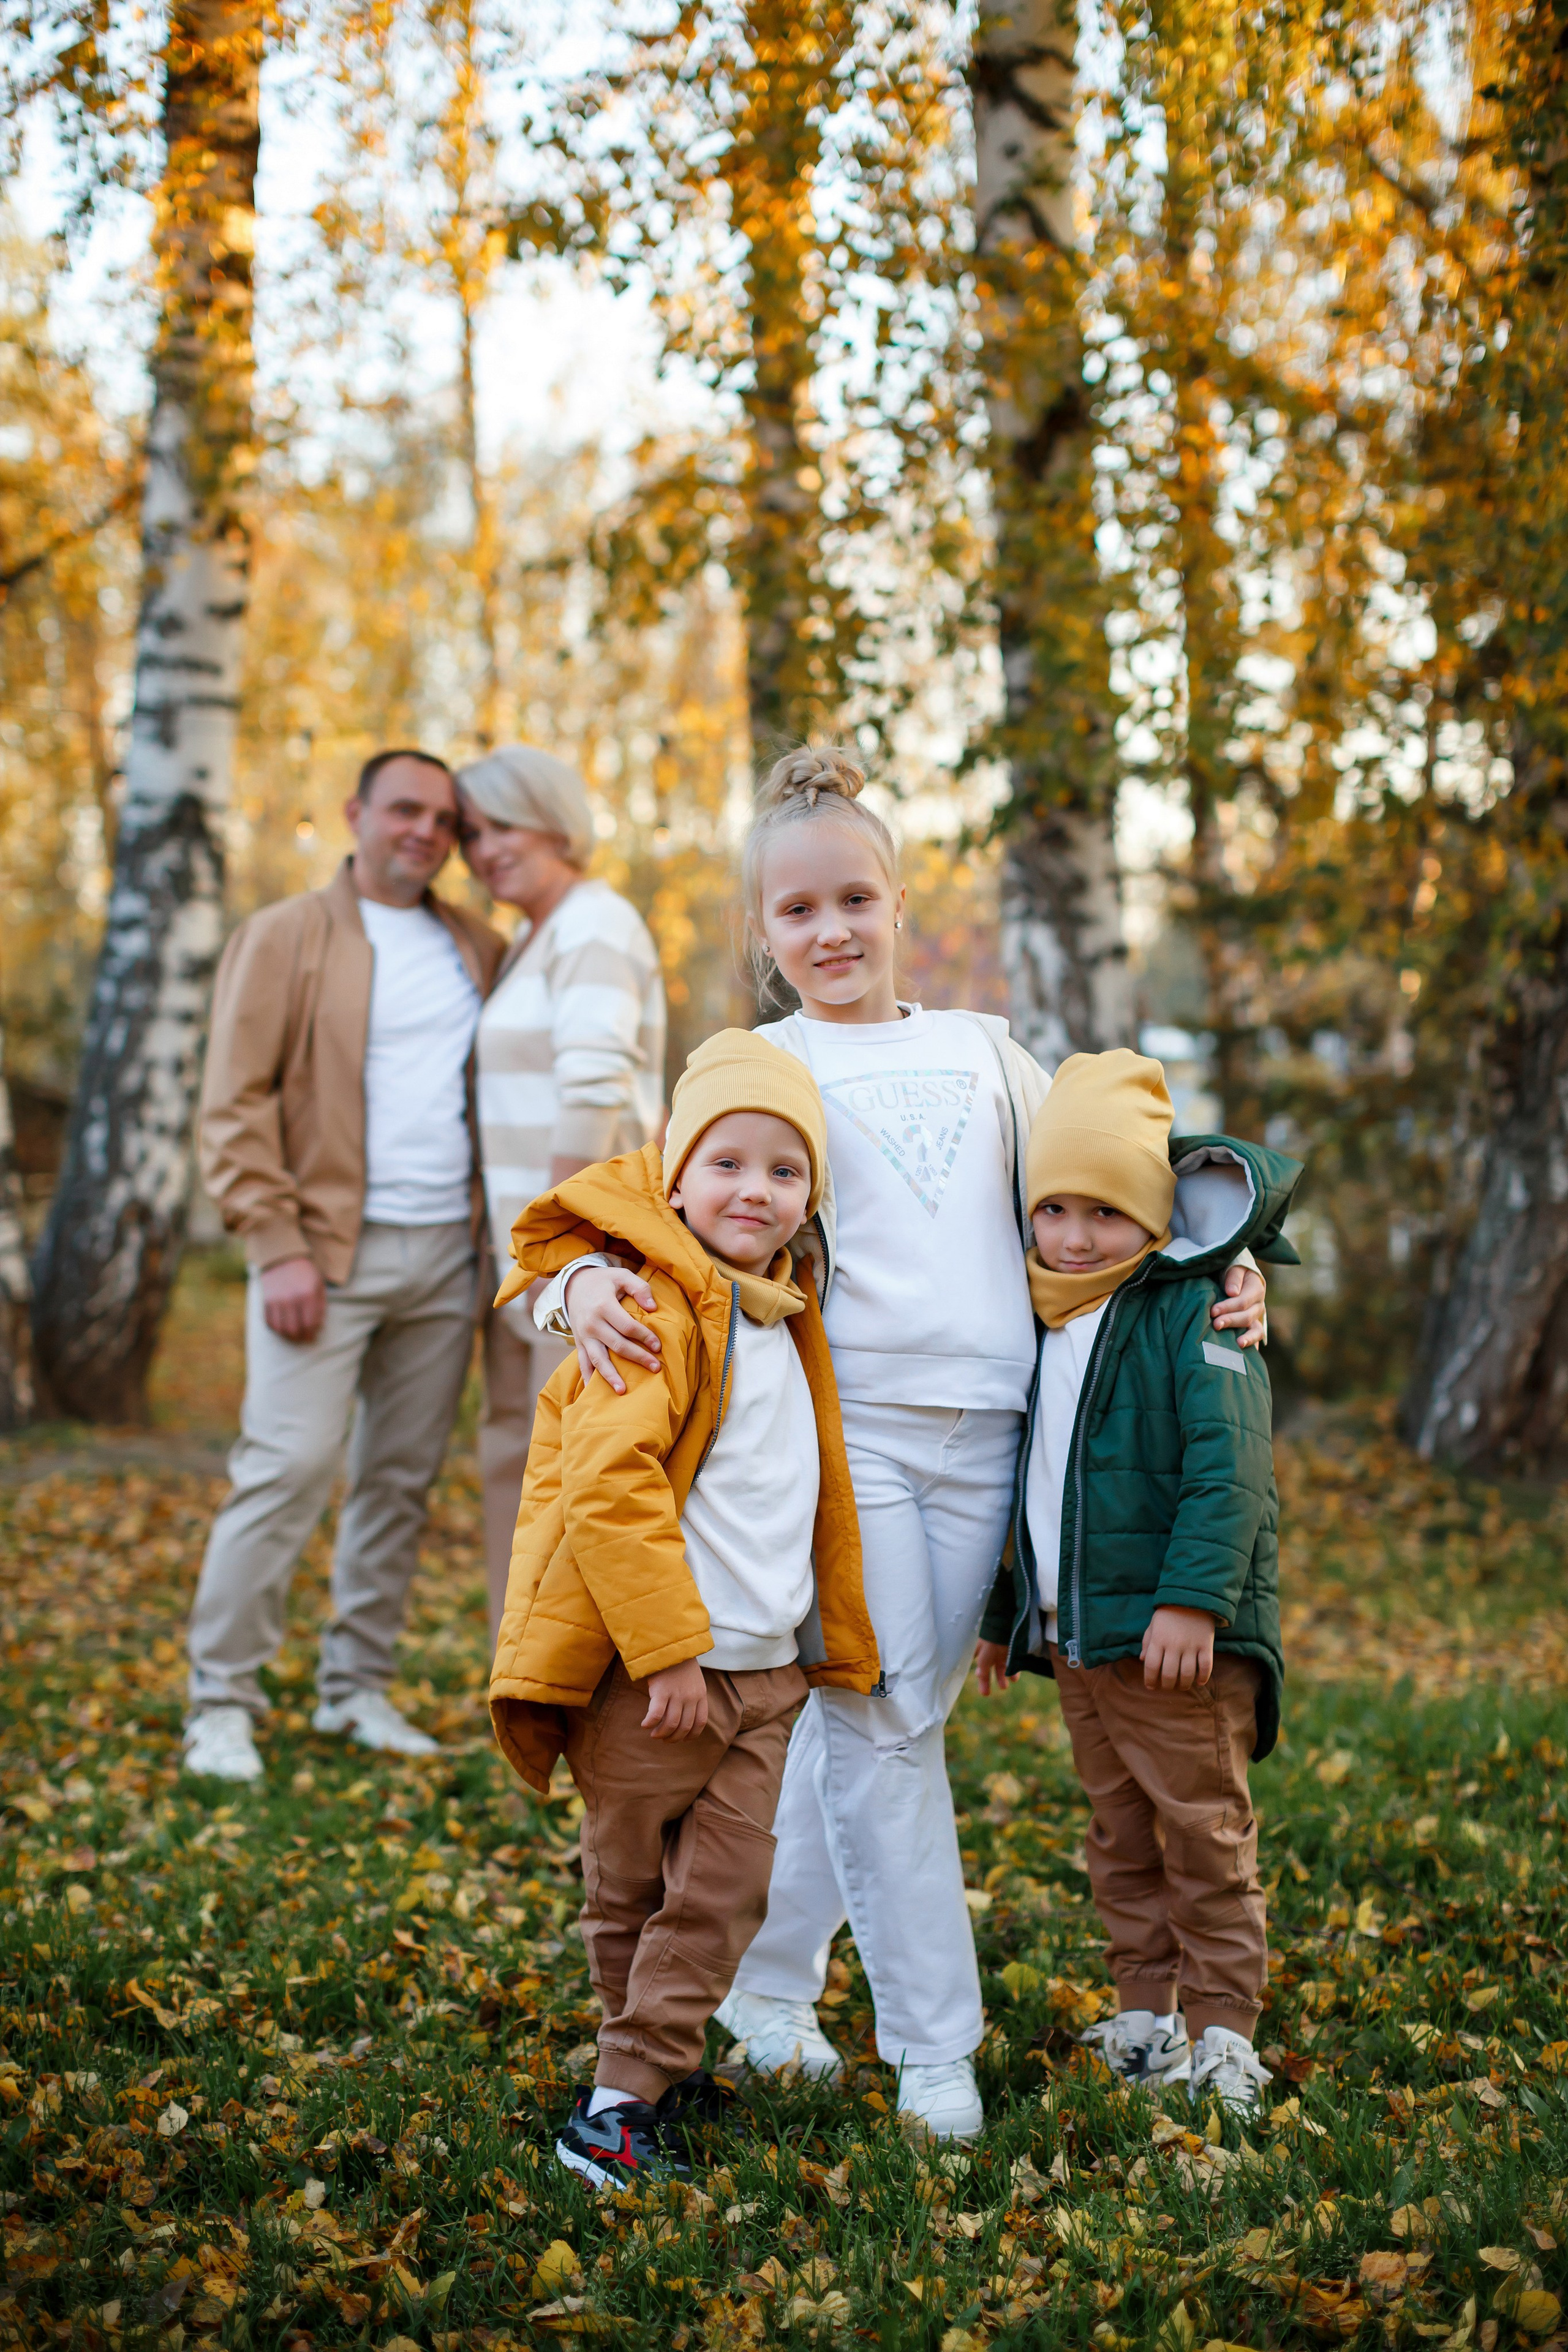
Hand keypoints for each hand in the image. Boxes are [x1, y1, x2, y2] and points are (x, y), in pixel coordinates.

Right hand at [260, 1255, 326, 1342]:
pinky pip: (269, 1323)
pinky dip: (276, 1329)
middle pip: (295, 1329)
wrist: (282, 1257)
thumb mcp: (319, 1284)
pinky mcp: (265, 1301)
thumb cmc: (305, 1272)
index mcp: (308, 1294)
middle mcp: (291, 1299)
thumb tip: (318, 1327)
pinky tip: (283, 1328)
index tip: (313, 1337)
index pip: (310, 1323)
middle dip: (301, 1338)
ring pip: (282, 1329)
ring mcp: (276, 1300)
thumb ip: (320, 1306)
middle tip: (304, 1339)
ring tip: (294, 1335)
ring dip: (289, 1336)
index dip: (312, 1334)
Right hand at [565, 1264, 660, 1393]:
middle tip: (656, 1368)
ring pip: (598, 1359)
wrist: (573, 1284)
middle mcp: (592, 1324)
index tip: (658, 1346)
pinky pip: (582, 1362)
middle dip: (637, 1358)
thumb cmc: (603, 1280)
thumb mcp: (621, 1275)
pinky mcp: (579, 1343)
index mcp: (603, 1306)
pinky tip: (594, 1391)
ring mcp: (583, 1336)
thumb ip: (639, 1287)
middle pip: (617, 1345)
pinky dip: (587, 1377)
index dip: (644, 1337)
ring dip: (610, 1376)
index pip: (627, 1327)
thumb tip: (652, 1308)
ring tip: (623, 1391)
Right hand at [642, 1659, 708, 1740]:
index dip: (691, 1735)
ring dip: (661, 1734)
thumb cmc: (679, 1662)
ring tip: (654, 1734)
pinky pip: (656, 1715)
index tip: (682, 1738)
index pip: (700, 1722)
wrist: (669, 1644)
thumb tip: (683, 1716)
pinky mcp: (661, 1691)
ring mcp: (677, 1695)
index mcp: (701, 1694)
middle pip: (684, 1727)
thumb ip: (692, 1696)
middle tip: (664, 1738)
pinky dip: (650, 1723)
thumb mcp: (694, 1680)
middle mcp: (690, 1697)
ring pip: (670, 1724)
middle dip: (673, 1738)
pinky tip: (644, 1724)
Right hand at [975, 1640, 1016, 1696]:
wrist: (1007, 1628)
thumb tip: (979, 1675)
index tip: (975, 1681)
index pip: (975, 1663)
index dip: (976, 1672)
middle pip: (987, 1669)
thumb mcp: (984, 1656)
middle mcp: (989, 1652)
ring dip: (1001, 1678)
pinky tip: (1014, 1678)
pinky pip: (1011, 1664)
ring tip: (1004, 1687)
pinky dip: (1013, 1672)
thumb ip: (982, 1667)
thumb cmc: (991, 1642)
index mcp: (980, 1651)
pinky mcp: (1011, 1652)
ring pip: (1000, 1668)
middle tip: (986, 1694)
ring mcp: (1000, 1652)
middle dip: (986, 1681)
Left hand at [1140, 1605, 1215, 1690]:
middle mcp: (1174, 1645)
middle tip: (1167, 1686)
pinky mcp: (1206, 1645)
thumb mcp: (1153, 1624)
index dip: (1150, 1680)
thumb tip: (1142, 1660)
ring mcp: (1191, 1646)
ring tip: (1182, 1685)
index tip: (1151, 1686)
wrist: (1193, 1597)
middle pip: (1169, 1674)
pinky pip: (1206, 1667)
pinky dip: (1203, 1677)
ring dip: (1184, 1685)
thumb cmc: (1169, 1612)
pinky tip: (1199, 1681)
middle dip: (1167, 1686)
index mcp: (1158, 1639)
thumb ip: (1147, 1642)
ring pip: (1187, 1674)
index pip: (1151, 1666)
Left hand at [1210, 1264, 1265, 1348]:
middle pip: (1247, 1316)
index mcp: (1256, 1289)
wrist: (1239, 1279)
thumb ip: (1233, 1278)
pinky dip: (1252, 1347)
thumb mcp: (1234, 1268)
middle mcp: (1259, 1306)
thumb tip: (1232, 1292)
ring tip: (1237, 1344)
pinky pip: (1256, 1340)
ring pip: (1256, 1331)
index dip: (1228, 1307)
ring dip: (1247, 1338)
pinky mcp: (1253, 1328)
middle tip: (1216, 1324)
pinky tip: (1245, 1358)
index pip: (1243, 1301)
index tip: (1213, 1311)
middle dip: (1231, 1321)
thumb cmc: (1233, 1274)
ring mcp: (1257, 1319)